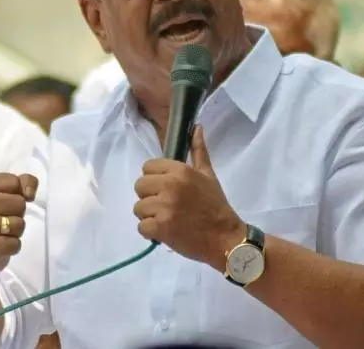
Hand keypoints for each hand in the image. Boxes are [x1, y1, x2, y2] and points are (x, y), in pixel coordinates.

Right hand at [0, 173, 37, 273]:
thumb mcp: (5, 193)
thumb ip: (23, 181)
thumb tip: (30, 193)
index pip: (15, 182)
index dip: (17, 193)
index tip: (5, 202)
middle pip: (20, 203)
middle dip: (17, 213)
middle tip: (3, 219)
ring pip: (19, 223)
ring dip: (16, 230)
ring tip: (2, 232)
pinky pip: (15, 243)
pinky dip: (13, 246)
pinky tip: (0, 245)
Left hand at [134, 125, 244, 268]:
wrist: (224, 237)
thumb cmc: (216, 205)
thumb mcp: (208, 174)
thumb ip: (198, 151)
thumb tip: (196, 127)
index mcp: (180, 170)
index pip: (148, 167)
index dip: (155, 178)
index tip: (167, 188)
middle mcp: (170, 185)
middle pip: (140, 186)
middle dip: (150, 197)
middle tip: (167, 205)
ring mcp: (164, 207)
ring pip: (139, 208)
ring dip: (150, 216)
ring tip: (169, 219)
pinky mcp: (160, 228)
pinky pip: (141, 227)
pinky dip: (151, 232)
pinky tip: (166, 231)